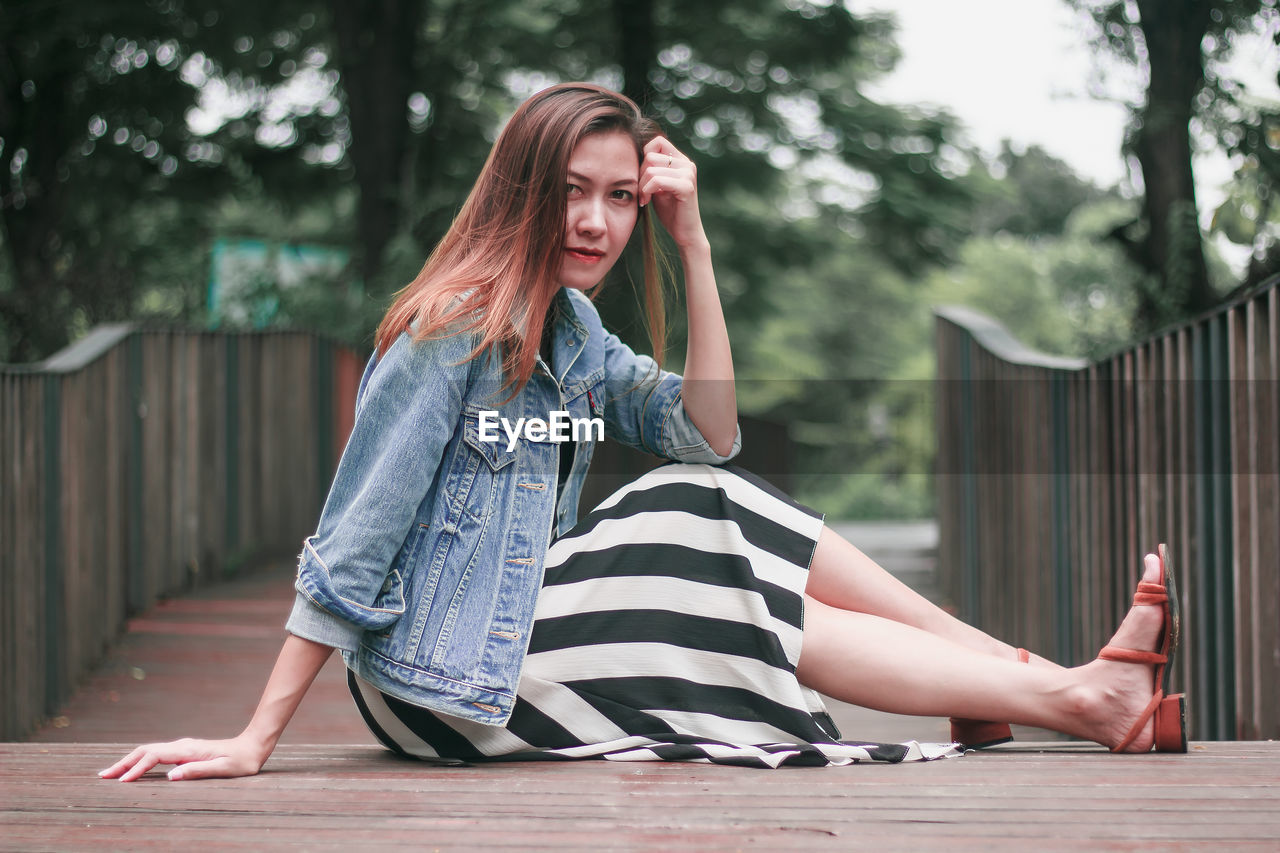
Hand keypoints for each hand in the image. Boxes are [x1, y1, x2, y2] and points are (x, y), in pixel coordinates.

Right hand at [98, 734, 269, 781]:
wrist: (254, 746)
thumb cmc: (242, 761)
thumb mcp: (224, 769)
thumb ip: (198, 771)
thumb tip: (171, 777)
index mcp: (189, 750)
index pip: (154, 757)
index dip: (136, 769)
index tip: (121, 782)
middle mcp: (182, 746)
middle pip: (145, 751)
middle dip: (123, 763)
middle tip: (102, 777)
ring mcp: (182, 748)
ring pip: (149, 752)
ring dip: (129, 761)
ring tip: (110, 774)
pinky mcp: (184, 752)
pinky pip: (156, 756)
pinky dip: (140, 761)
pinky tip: (134, 770)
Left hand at [639, 136, 708, 252]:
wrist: (685, 233)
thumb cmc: (670, 211)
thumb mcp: (658, 186)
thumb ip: (651, 170)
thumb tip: (632, 153)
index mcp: (681, 160)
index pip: (657, 142)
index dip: (644, 156)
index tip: (641, 177)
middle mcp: (687, 164)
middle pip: (650, 156)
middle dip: (639, 175)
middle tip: (640, 193)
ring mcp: (688, 174)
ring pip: (651, 169)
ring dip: (641, 186)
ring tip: (643, 199)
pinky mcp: (686, 187)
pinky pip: (657, 180)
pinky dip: (647, 191)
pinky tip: (646, 202)